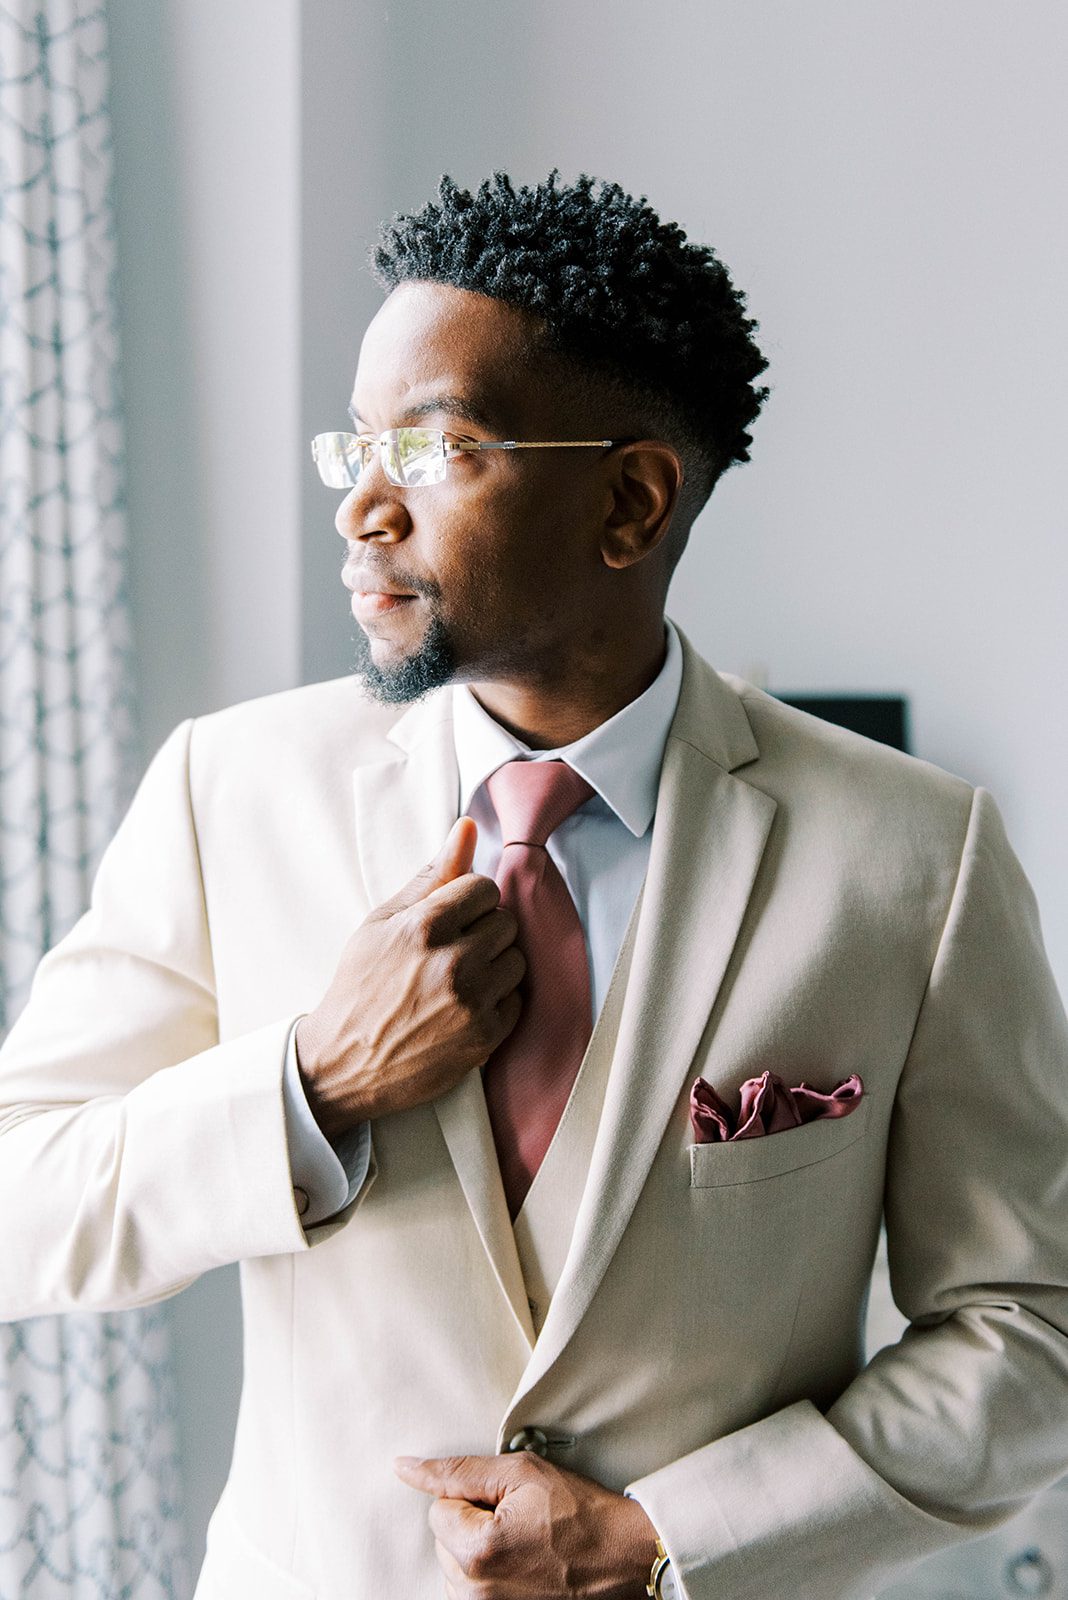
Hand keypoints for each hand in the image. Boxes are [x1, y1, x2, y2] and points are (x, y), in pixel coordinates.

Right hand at [295, 819, 524, 1140]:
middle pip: (505, 922)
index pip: (484, 887)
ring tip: (460, 978)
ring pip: (517, 960)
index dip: (469, 901)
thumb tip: (467, 827)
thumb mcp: (382, 923)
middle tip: (453, 950)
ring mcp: (472, 1001)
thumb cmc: (360, 985)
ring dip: (495, 965)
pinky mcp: (485, 1036)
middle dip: (484, 931)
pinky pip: (517, 1000)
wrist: (345, 1063)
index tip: (452, 918)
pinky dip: (497, 1001)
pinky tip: (465, 1007)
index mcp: (425, 926)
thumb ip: (430, 875)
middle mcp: (453, 961)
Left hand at [393, 1452, 657, 1598]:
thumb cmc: (580, 1512)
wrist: (626, 1558)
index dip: (473, 1498)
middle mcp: (476, 1593)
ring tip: (527, 1546)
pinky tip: (524, 1570)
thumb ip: (456, 1471)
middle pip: (445, 1543)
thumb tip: (404, 1468)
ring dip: (482, 1555)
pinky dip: (493, 1579)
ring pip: (457, 1571)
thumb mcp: (520, 1472)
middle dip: (474, 1527)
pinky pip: (475, 1594)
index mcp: (476, 1551)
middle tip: (522, 1522)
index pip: (439, 1509)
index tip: (509, 1502)